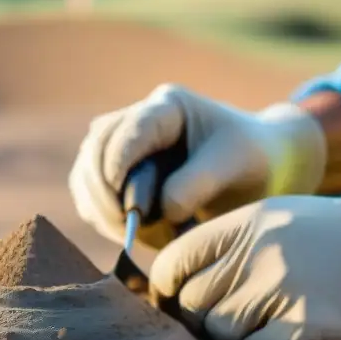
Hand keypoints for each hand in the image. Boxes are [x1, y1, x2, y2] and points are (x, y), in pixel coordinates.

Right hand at [68, 83, 326, 248]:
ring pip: (85, 173)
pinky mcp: (114, 176)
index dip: (120, 163)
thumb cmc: (250, 159)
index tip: (126, 203)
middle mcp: (137, 120)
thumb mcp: (235, 164)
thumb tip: (162, 209)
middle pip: (96, 148)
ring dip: (99, 205)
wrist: (255, 169)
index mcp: (168, 108)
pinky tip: (124, 231)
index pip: (130, 129)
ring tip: (128, 231)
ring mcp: (120, 147)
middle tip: (125, 225)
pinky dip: (99, 216)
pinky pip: (89, 196)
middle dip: (104, 190)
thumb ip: (198, 183)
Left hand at [149, 192, 340, 339]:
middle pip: (190, 307)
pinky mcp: (303, 328)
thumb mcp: (279, 222)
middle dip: (202, 325)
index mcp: (243, 225)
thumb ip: (229, 250)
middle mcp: (254, 254)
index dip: (167, 293)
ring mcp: (278, 291)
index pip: (171, 264)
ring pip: (218, 336)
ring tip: (265, 334)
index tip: (180, 307)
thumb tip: (178, 292)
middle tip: (232, 327)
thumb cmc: (340, 243)